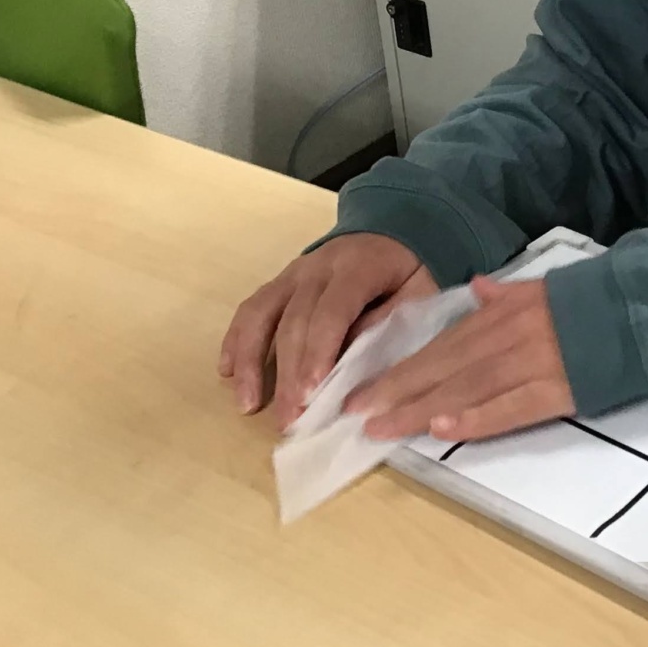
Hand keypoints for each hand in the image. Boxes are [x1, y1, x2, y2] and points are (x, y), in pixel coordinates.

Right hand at [218, 232, 435, 426]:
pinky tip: (227, 372)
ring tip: (248, 405)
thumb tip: (358, 361)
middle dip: (289, 374)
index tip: (311, 393)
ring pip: (262, 315)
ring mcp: (293, 273)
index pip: (331, 312)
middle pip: (294, 322)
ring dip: (252, 362)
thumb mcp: (420, 288)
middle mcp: (317, 267)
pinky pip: (251, 309)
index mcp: (357, 267)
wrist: (391, 228)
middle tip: (289, 419)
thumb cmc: (409, 268)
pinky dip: (236, 340)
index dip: (319, 352)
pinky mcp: (279, 282)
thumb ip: (393, 319)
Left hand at [344, 277, 573, 441]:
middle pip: (443, 366)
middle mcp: (507, 337)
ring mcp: (530, 364)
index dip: (400, 368)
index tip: (362, 389)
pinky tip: (444, 429)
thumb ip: (506, 294)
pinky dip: (476, 419)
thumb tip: (478, 286)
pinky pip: (509, 408)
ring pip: (466, 388)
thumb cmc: (589, 304)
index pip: (441, 345)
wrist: (640, 313)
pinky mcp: (555, 390)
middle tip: (354, 413)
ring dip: (421, 408)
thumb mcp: (542, 289)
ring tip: (383, 427)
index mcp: (501, 314)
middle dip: (396, 390)